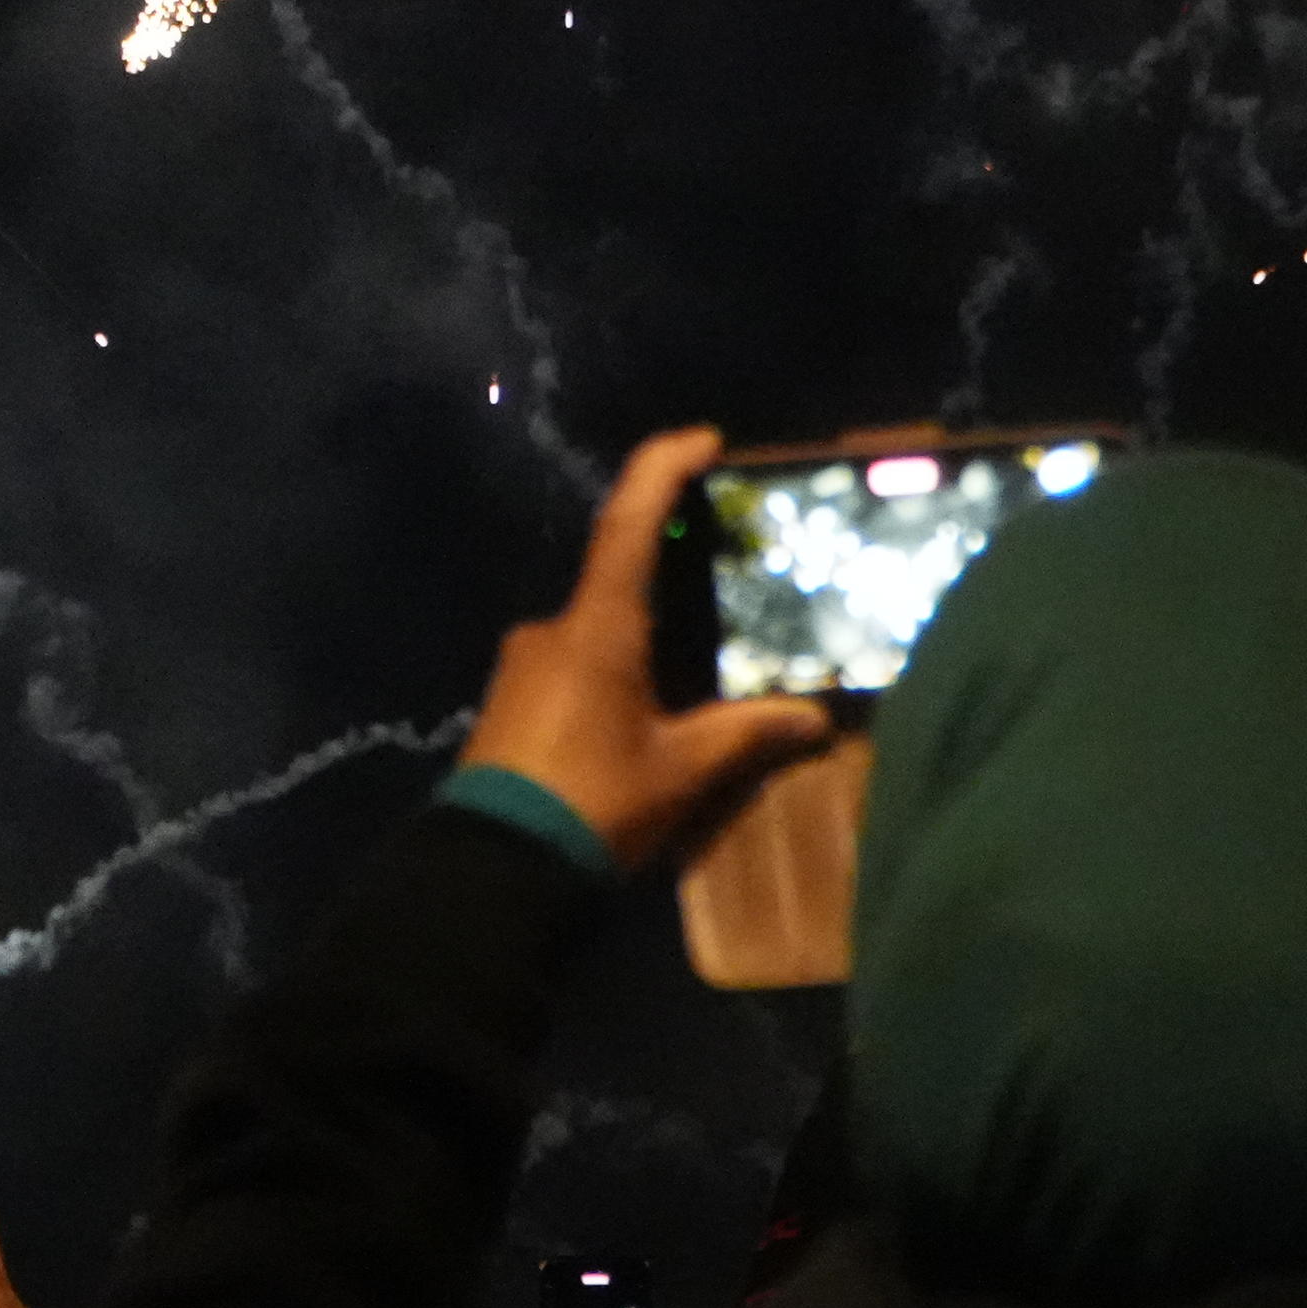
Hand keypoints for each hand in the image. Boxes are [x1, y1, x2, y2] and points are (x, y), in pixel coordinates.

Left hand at [460, 427, 834, 872]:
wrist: (491, 867)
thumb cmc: (592, 803)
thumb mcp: (681, 770)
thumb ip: (746, 734)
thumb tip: (815, 717)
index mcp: (595, 627)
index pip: (628, 521)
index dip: (662, 468)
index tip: (703, 440)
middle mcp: (552, 628)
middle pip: (620, 582)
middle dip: (674, 587)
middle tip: (731, 598)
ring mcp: (523, 662)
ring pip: (599, 631)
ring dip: (646, 643)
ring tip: (699, 678)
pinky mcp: (509, 698)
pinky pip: (575, 663)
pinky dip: (617, 671)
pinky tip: (650, 713)